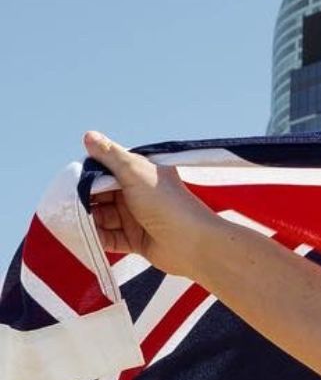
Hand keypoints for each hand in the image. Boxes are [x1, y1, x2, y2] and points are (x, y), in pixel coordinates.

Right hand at [82, 132, 222, 279]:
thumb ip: (111, 156)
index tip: (68, 183)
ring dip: (88, 221)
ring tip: (72, 224)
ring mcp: (137, 218)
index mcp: (140, 174)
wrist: (194, 244)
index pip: (105, 172)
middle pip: (101, 196)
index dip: (87, 178)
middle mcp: (138, 194)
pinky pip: (109, 238)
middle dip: (84, 201)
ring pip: (102, 218)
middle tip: (66, 207)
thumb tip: (89, 135)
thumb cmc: (167, 203)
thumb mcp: (136, 173)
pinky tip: (84, 239)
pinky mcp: (137, 241)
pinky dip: (97, 238)